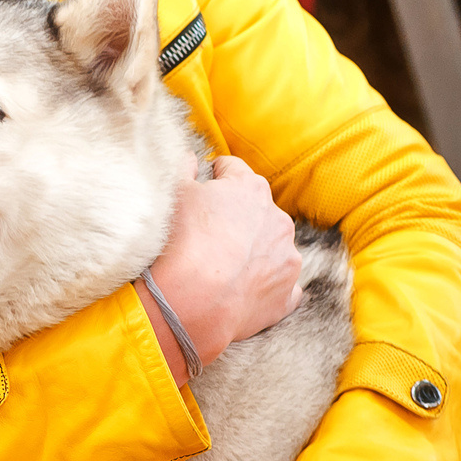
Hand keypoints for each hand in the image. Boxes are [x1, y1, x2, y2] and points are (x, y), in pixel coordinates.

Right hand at [143, 157, 301, 378]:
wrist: (193, 302)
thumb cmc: (181, 242)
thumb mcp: (173, 193)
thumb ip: (183, 168)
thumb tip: (190, 158)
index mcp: (251, 188)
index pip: (232, 170)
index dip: (213, 179)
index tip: (201, 194)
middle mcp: (278, 219)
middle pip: (256, 210)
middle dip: (237, 218)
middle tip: (208, 236)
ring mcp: (286, 258)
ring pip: (271, 247)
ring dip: (254, 252)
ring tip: (223, 268)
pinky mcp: (286, 294)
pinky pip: (281, 285)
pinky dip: (266, 286)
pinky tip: (243, 291)